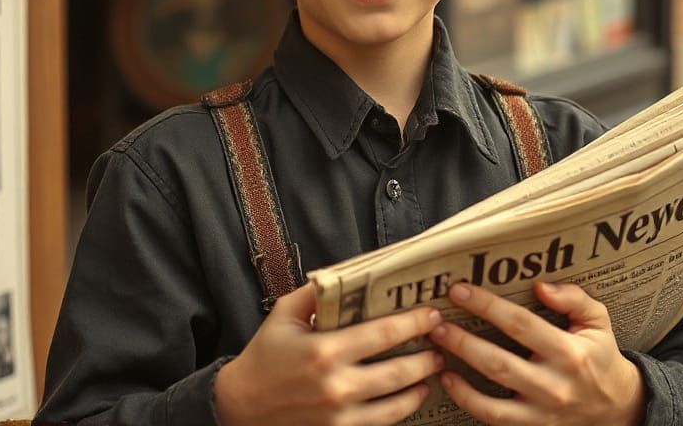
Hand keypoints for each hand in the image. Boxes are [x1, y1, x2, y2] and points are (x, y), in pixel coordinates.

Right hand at [215, 283, 444, 425]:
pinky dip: (402, 411)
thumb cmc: (264, 355)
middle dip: (426, 357)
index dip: (413, 323)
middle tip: (442, 343)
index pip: (383, 334)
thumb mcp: (284, 314)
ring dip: (420, 385)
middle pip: (398, 372)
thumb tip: (345, 272)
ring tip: (434, 371)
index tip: (432, 313)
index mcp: (324, 350)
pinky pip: (380, 424)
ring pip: (396, 404)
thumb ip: (315, 292)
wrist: (240, 407)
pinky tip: (412, 397)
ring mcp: (339, 416)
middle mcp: (336, 385)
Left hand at [429, 282, 645, 425]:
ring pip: (491, 394)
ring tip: (435, 346)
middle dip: (462, 340)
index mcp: (569, 352)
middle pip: (498, 362)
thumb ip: (574, 299)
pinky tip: (449, 379)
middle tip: (435, 320)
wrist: (616, 407)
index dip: (487, 306)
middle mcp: (553, 385)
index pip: (520, 324)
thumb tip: (542, 287)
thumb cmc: (599, 356)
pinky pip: (493, 418)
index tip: (459, 290)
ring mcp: (540, 411)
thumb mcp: (598, 321)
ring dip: (460, 369)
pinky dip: (467, 400)